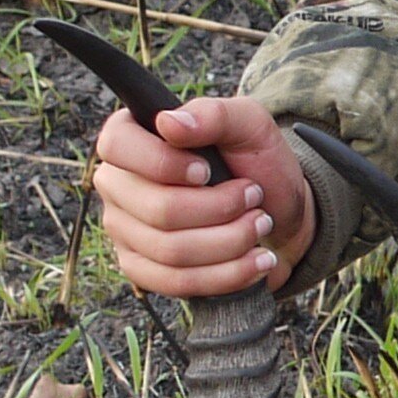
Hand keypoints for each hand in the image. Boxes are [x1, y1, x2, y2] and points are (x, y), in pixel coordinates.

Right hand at [91, 94, 313, 298]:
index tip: (207, 171)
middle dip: (221, 209)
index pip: (117, 147)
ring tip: (261, 224)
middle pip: (157, 210)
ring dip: (231, 240)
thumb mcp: (249, 125)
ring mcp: (124, 230)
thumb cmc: (257, 162)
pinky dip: (227, 274)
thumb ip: (213, 115)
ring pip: (171, 250)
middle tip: (254, 196)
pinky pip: (175, 282)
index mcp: (130, 138)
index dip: (165, 164)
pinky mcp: (141, 268)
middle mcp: (117, 184)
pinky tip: (257, 260)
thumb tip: (169, 122)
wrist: (280, 212)